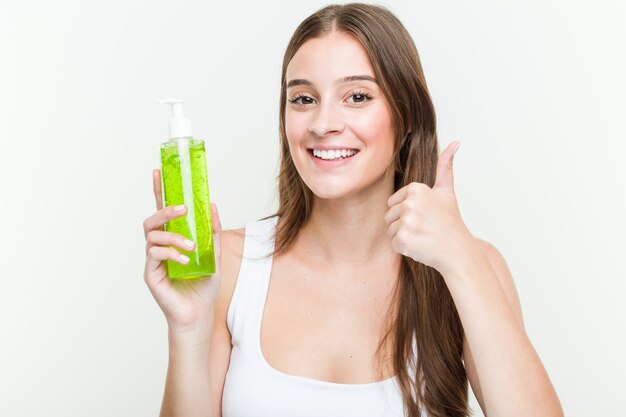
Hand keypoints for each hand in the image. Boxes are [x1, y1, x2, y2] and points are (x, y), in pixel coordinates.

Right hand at [142, 168, 221, 332]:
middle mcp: (159, 247)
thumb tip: (212, 205)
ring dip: (173, 236)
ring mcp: (153, 260)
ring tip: (192, 246)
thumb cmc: (203, 286)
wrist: (199, 314)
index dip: (159, 191)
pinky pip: (155, 255)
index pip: (163, 211)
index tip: (157, 171)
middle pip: (151, 220)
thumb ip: (212, 232)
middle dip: (164, 209)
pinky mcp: (151, 274)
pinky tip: (186, 260)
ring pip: (152, 236)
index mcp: (172, 239)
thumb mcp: (214, 254)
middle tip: (183, 209)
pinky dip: (171, 254)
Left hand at [384, 142, 474, 275]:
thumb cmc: (450, 221)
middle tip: (424, 227)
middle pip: (389, 215)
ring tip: (423, 236)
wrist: (458, 250)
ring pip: (390, 230)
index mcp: (417, 189)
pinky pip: (393, 243)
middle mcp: (410, 204)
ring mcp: (406, 223)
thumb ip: (445, 166)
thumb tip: (454, 143)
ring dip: (404, 236)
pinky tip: (420, 246)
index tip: (425, 215)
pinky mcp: (403, 240)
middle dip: (404, 224)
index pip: (394, 202)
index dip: (408, 211)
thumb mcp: (447, 191)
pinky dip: (404, 248)